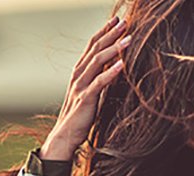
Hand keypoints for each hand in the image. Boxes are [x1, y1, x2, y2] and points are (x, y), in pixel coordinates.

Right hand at [40, 16, 130, 161]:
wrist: (64, 136)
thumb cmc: (79, 116)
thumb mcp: (91, 93)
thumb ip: (99, 80)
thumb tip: (115, 68)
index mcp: (79, 72)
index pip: (91, 46)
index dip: (104, 32)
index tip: (116, 21)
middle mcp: (78, 75)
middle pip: (95, 49)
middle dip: (111, 34)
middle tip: (125, 22)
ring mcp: (80, 86)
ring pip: (97, 62)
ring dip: (114, 48)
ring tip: (129, 38)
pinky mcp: (86, 99)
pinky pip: (99, 82)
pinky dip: (111, 72)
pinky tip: (122, 64)